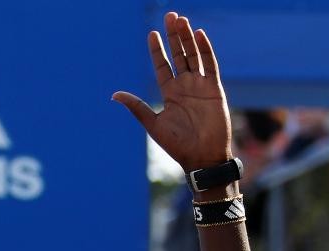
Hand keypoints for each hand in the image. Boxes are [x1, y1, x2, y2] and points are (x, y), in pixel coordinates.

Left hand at [113, 12, 231, 171]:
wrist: (202, 156)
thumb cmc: (178, 144)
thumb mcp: (153, 124)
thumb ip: (137, 107)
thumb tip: (114, 95)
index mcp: (170, 93)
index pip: (162, 66)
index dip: (157, 50)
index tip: (151, 34)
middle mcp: (185, 86)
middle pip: (178, 55)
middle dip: (173, 36)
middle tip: (169, 16)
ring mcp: (200, 86)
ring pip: (193, 55)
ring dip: (187, 38)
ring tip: (180, 20)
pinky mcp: (214, 88)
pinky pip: (210, 64)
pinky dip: (205, 49)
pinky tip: (197, 34)